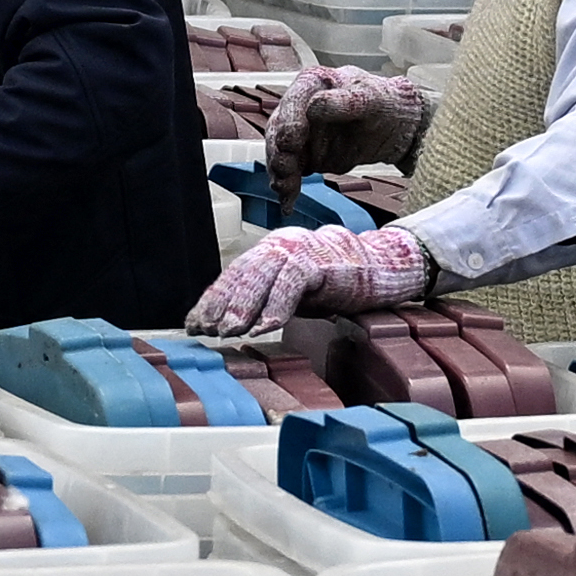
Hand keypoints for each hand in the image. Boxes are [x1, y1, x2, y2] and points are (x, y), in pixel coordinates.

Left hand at [185, 222, 435, 338]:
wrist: (381, 268)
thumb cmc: (334, 285)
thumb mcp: (293, 296)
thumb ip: (264, 302)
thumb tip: (228, 326)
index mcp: (270, 251)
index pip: (234, 276)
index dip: (211, 300)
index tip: (193, 325)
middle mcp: (280, 244)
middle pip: (241, 273)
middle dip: (219, 304)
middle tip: (203, 331)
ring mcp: (301, 248)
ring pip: (262, 275)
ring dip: (242, 306)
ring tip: (228, 332)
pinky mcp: (322, 260)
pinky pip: (293, 281)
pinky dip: (277, 305)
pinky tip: (265, 328)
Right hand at [257, 68, 428, 182]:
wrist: (395, 127)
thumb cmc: (383, 103)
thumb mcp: (370, 98)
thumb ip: (344, 101)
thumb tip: (314, 107)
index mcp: (312, 84)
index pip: (293, 102)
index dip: (289, 122)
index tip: (290, 141)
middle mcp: (299, 107)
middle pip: (279, 130)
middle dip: (279, 153)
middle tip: (285, 170)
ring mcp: (300, 133)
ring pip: (279, 154)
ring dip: (280, 173)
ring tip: (285, 190)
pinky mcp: (305, 156)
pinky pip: (290, 172)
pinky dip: (288, 187)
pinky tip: (288, 201)